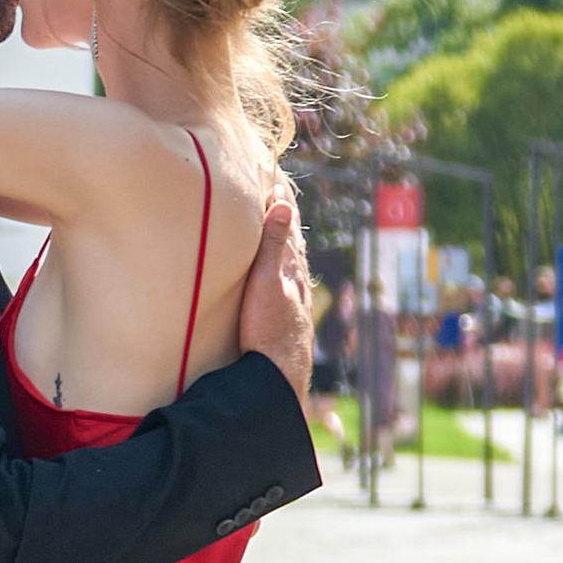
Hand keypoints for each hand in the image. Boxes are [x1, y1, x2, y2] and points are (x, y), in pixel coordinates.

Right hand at [236, 192, 315, 406]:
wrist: (277, 375)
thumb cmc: (268, 328)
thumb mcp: (266, 280)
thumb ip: (273, 244)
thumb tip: (284, 203)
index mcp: (291, 273)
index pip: (288, 234)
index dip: (282, 210)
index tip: (277, 187)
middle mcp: (297, 288)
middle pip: (295, 251)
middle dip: (289, 228)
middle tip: (285, 207)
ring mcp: (295, 309)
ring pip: (296, 273)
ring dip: (291, 253)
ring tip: (290, 240)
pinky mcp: (290, 326)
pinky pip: (292, 293)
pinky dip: (290, 278)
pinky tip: (289, 287)